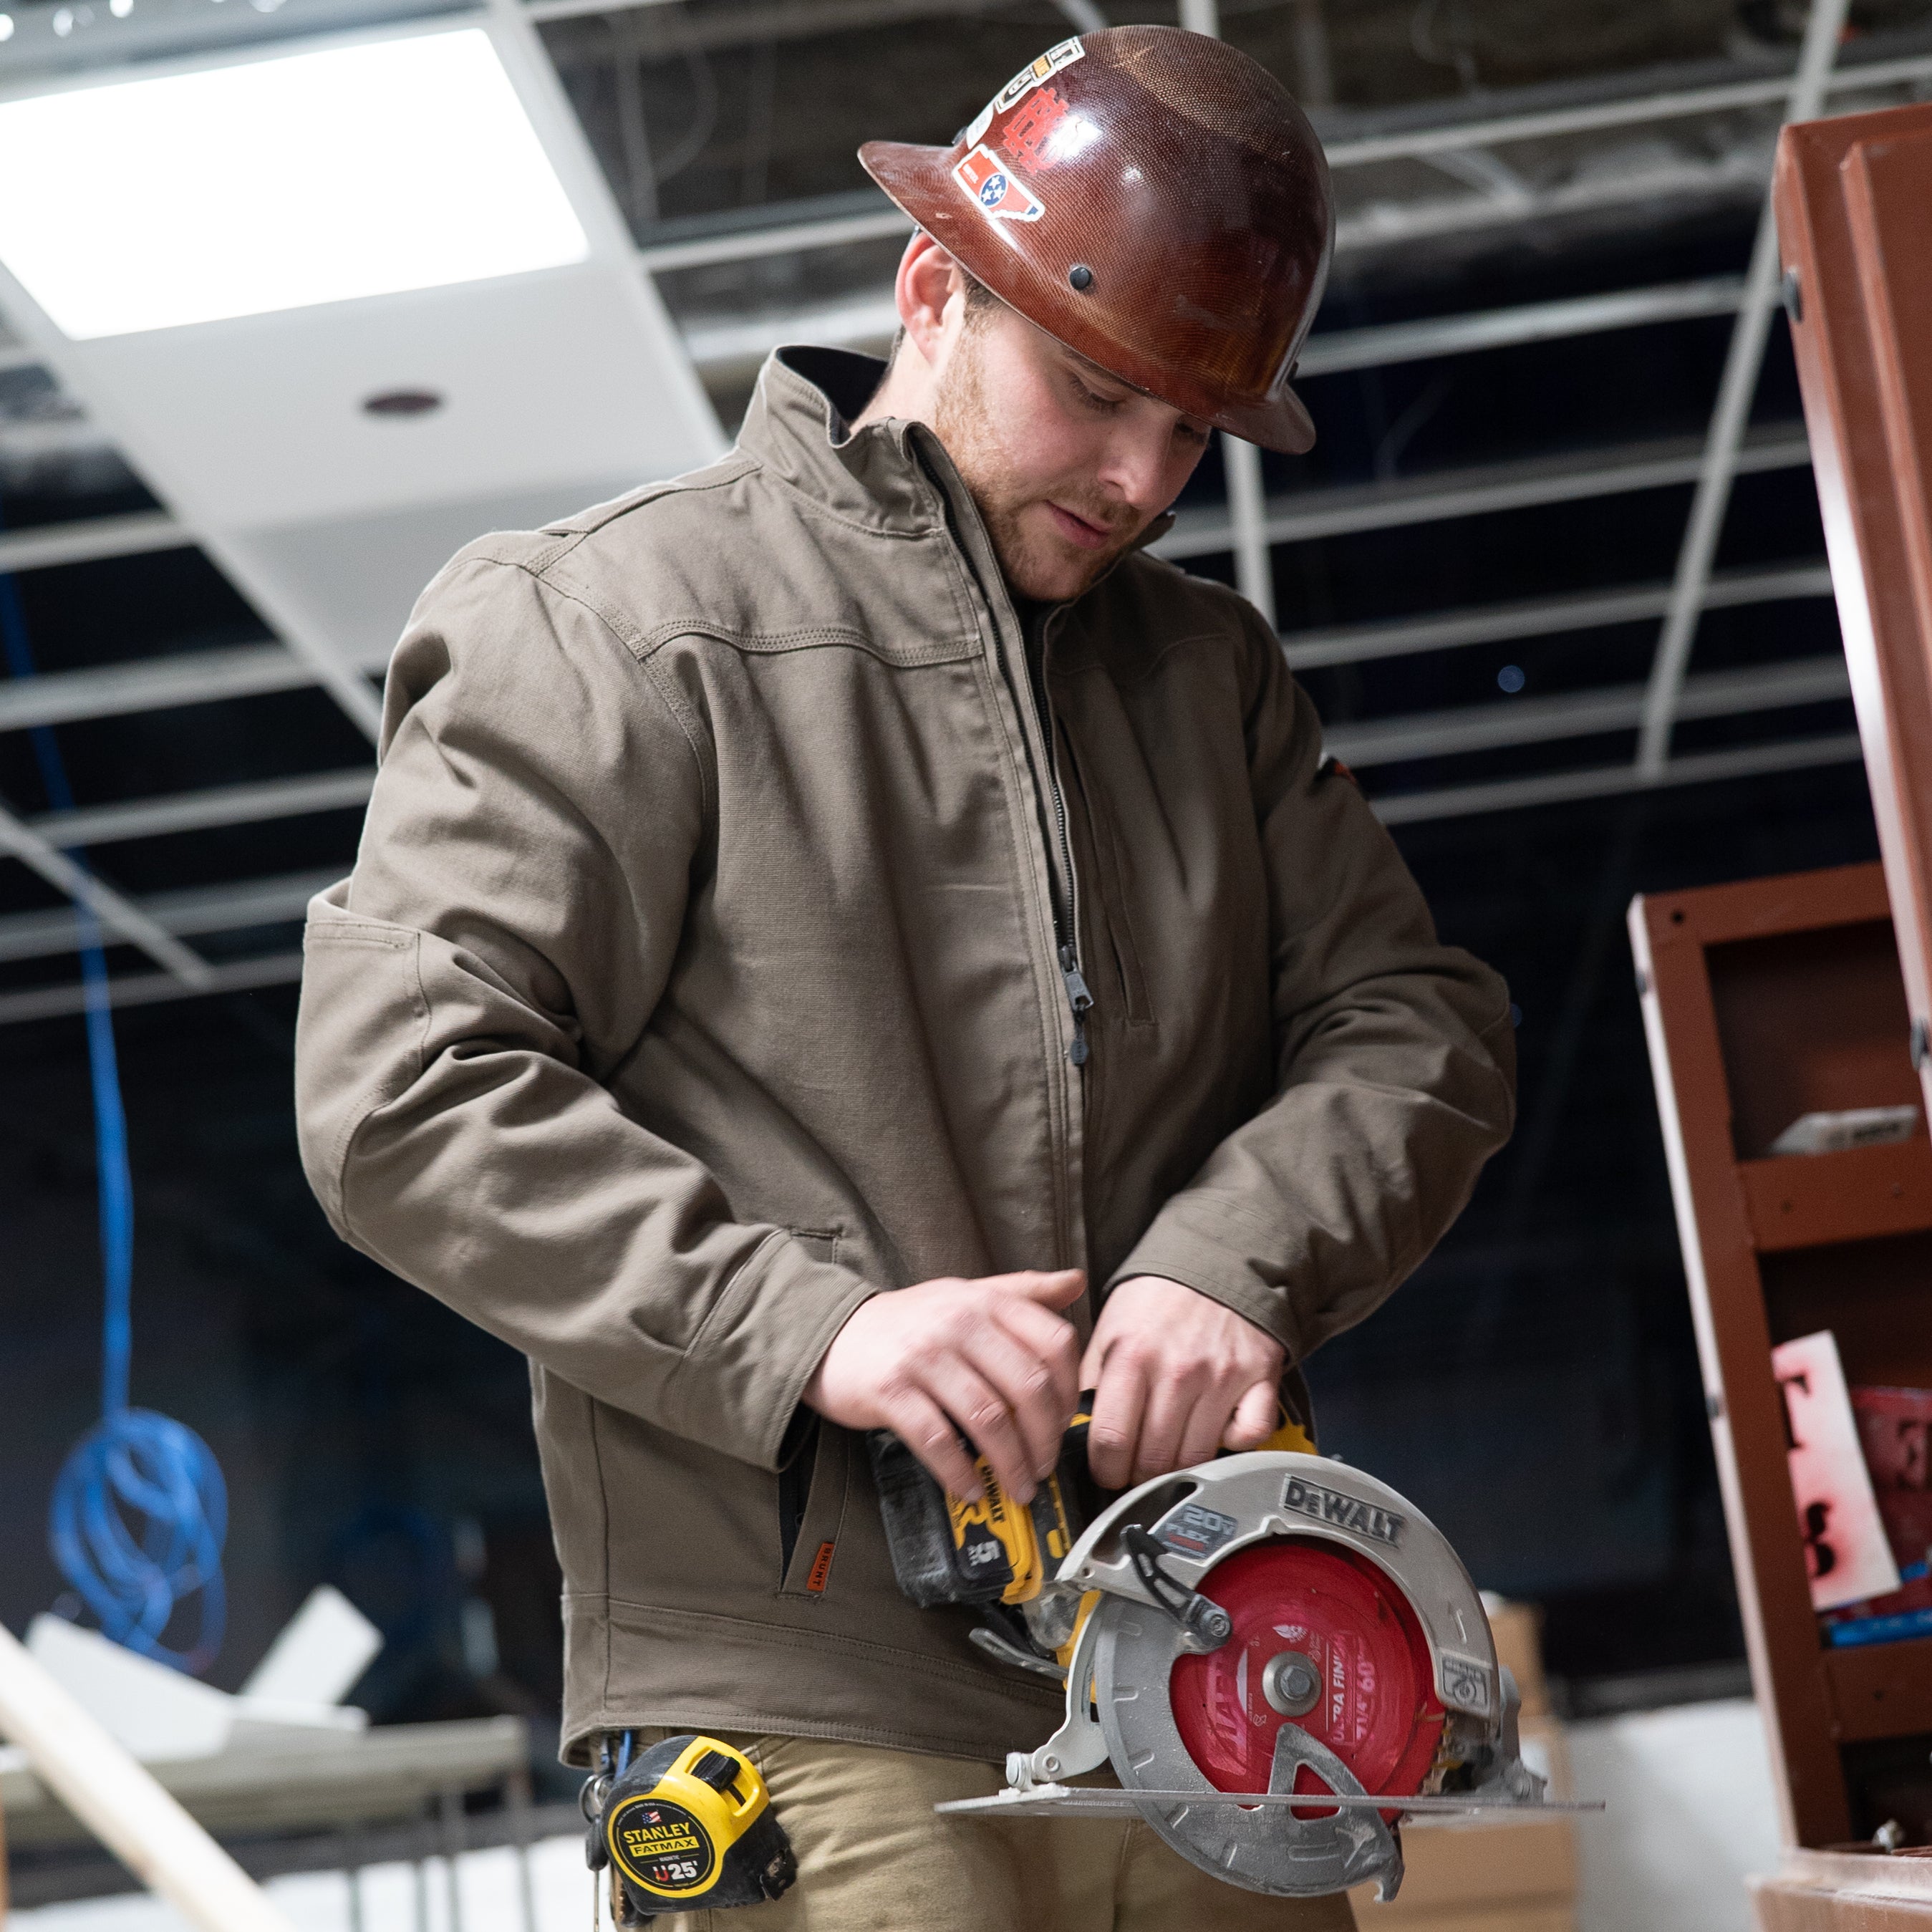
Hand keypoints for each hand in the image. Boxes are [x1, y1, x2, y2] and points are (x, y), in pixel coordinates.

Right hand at [803, 1269, 1084, 1505]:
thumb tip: (1077, 1281)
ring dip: (1010, 1464)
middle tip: (1044, 1468)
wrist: (833, 1333)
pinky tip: (970, 1488)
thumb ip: (1023, 1291)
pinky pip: (938, 1439)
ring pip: (989, 1419)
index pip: (1054, 1343)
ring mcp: (923, 1356)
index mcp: (985, 1301)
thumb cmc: (910, 1322)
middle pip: (1028, 1387)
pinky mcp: (890, 1390)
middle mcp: (958, 1323)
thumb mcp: (967, 1295)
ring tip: (1018, 1487)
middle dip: (1044, 1439)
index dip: (1069, 1390)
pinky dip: (960, 1472)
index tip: (1064, 1423)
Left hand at [1080, 1276, 1282, 1489]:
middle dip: (1138, 1474)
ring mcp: (1221, 1377)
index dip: (1104, 1469)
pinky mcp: (1259, 1378)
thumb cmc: (1159, 1297)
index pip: (1110, 1440)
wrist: (1216, 1260)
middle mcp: (1177, 1370)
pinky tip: (1217, 1430)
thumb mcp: (1109, 1326)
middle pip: (1153, 1460)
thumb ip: (1092, 1376)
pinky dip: (1234, 1443)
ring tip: (1168, 1451)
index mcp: (1131, 1355)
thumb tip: (1076, 1426)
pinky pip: (1249, 1436)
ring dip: (1178, 1466)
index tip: (1106, 1471)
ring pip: (1196, 1458)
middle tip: (1135, 1466)